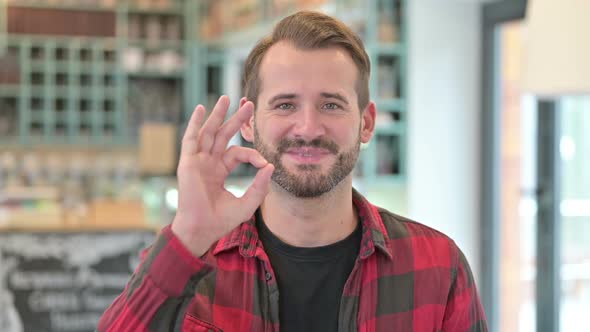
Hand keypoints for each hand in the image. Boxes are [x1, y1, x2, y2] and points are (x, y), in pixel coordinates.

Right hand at [171, 95, 273, 256]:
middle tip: (249, 104)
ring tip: (227, 98)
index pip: (238, 153)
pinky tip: (201, 109)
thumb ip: (260, 187)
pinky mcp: (188, 163)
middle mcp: (208, 163)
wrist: (202, 230)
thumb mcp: (247, 203)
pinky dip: (195, 124)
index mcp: (219, 171)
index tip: (264, 162)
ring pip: (209, 132)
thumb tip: (271, 166)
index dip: (252, 154)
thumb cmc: (221, 221)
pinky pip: (191, 139)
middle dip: (236, 120)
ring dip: (217, 115)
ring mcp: (197, 162)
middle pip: (223, 135)